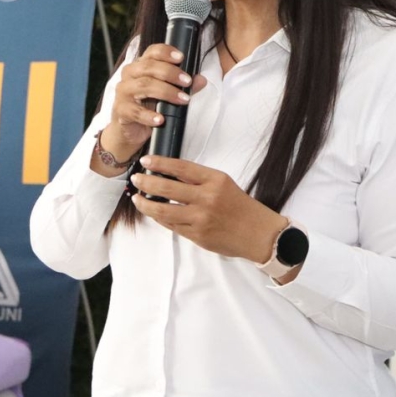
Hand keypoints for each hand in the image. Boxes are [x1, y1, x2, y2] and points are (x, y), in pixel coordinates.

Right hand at [103, 45, 209, 160]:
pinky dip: (149, 116)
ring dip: (166, 92)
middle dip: (170, 73)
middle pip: (148, 67)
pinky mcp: (121, 110)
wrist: (129, 130)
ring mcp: (123, 93)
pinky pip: (135, 111)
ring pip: (143, 86)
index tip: (181, 58)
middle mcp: (129, 76)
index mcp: (140, 66)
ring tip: (182, 100)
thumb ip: (182, 86)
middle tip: (187, 82)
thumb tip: (201, 80)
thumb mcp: (166, 94)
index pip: (151, 52)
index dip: (165, 52)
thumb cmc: (148, 106)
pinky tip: (161, 119)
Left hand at [130, 156, 286, 261]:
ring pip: (163, 211)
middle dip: (145, 183)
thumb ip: (198, 180)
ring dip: (145, 204)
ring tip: (137, 198)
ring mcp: (201, 218)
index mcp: (215, 180)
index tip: (145, 161)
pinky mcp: (197, 235)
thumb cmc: (240, 206)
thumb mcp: (223, 184)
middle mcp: (207, 198)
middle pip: (166, 188)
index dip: (159, 163)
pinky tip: (153, 213)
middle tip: (136, 179)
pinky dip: (159, 218)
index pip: (180, 168)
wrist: (259, 234)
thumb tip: (167, 174)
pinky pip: (171, 225)